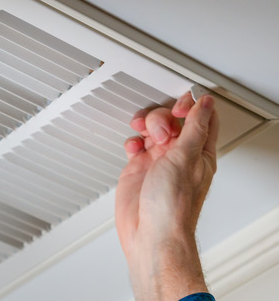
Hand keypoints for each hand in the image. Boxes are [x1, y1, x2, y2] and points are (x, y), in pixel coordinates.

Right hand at [115, 92, 218, 300]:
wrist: (149, 233)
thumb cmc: (172, 206)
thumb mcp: (186, 158)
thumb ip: (194, 128)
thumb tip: (204, 104)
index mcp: (199, 152)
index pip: (202, 118)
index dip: (191, 105)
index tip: (178, 106)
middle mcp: (179, 155)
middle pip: (172, 119)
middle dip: (163, 118)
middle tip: (160, 132)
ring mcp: (158, 161)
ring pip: (151, 129)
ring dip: (146, 126)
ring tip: (145, 138)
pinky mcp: (138, 168)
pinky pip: (135, 144)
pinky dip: (132, 141)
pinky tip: (133, 149)